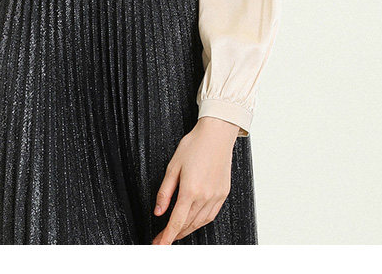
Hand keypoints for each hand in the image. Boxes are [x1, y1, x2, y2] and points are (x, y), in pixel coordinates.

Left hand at [151, 116, 239, 244]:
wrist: (216, 135)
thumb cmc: (194, 145)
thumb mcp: (173, 166)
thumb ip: (165, 191)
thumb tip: (158, 210)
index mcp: (190, 190)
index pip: (176, 222)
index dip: (166, 237)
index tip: (158, 246)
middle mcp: (205, 196)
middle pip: (187, 225)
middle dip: (173, 235)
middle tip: (162, 238)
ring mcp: (216, 196)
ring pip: (199, 223)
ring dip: (186, 230)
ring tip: (175, 232)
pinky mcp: (223, 194)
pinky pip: (211, 215)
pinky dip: (200, 222)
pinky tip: (193, 221)